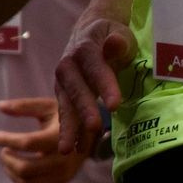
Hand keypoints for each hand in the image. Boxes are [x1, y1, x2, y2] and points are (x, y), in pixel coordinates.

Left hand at [0, 96, 85, 182]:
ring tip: (10, 160)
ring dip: (11, 173)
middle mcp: (63, 160)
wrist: (91, 136)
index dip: (5, 140)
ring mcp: (62, 175)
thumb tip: (0, 106)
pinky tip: (18, 175)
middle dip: (8, 160)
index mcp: (60, 138)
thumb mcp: (49, 107)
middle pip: (25, 169)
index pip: (27, 143)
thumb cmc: (67, 119)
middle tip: (5, 151)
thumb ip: (25, 106)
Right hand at [55, 13, 136, 152]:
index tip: (115, 104)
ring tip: (69, 150)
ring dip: (69, 127)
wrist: (89, 33)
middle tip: (94, 127)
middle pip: (77, 90)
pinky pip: (67, 114)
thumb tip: (116, 43)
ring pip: (66, 106)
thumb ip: (119, 41)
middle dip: (85, 109)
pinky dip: (69, 131)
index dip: (105, 86)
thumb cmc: (111, 35)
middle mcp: (68, 66)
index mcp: (85, 49)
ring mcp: (63, 82)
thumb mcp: (119, 33)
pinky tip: (72, 150)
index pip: (96, 68)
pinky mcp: (64, 94)